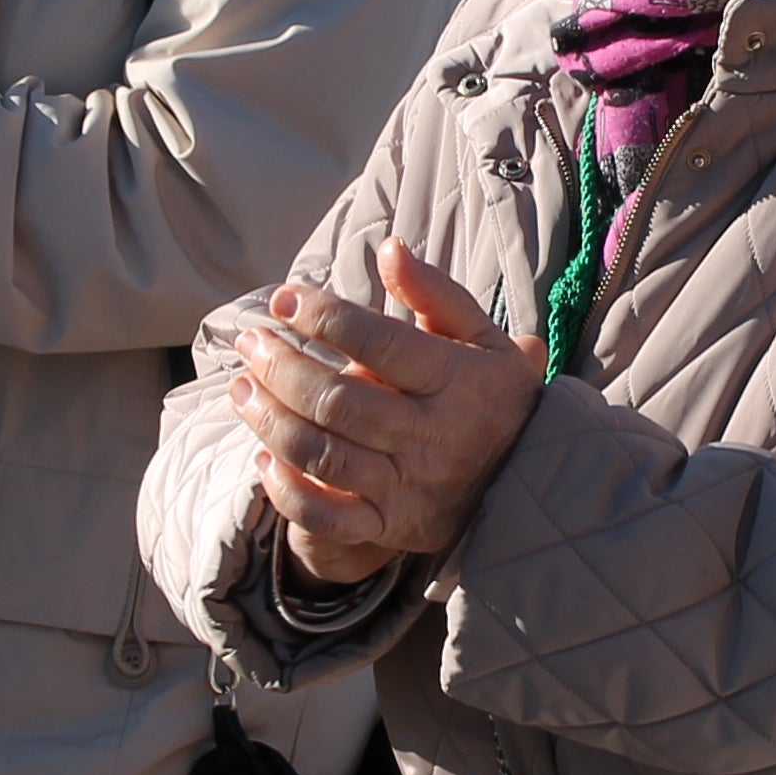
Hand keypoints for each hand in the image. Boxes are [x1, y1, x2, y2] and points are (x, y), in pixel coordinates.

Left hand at [234, 240, 550, 589]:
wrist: (534, 482)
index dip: (323, 317)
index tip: (282, 299)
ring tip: (241, 387)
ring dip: (270, 420)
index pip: (379, 343)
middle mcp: (430, 436)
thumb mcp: (483, 339)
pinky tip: (263, 457)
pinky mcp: (392, 526)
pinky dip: (288, 491)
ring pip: (324, 456)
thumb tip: (389, 248)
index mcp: (455, 381)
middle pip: (339, 402)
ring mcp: (409, 486)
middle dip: (282, 367)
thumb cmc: (494, 397)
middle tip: (250, 340)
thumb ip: (437, 294)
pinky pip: (330, 519)